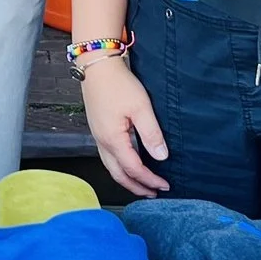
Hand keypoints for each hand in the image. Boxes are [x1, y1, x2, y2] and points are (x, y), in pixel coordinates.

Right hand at [79, 55, 169, 196]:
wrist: (96, 66)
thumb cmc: (117, 83)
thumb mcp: (141, 107)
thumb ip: (151, 134)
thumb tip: (161, 156)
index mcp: (113, 140)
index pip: (134, 169)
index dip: (150, 180)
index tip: (165, 185)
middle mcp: (102, 142)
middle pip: (118, 175)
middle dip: (136, 187)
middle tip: (152, 193)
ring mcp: (98, 136)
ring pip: (111, 167)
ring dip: (127, 179)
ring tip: (142, 183)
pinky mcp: (98, 129)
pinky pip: (108, 157)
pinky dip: (120, 167)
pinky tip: (129, 163)